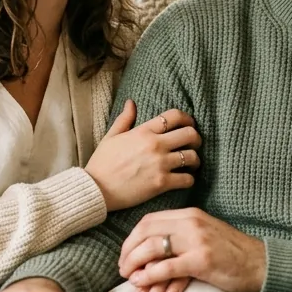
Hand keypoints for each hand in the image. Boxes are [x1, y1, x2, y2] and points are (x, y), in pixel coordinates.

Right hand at [85, 101, 201, 210]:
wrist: (96, 189)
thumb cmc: (102, 162)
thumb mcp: (111, 136)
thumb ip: (124, 119)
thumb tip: (131, 102)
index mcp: (143, 131)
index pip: (174, 116)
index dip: (187, 119)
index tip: (189, 124)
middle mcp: (155, 145)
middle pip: (190, 134)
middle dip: (195, 138)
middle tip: (193, 145)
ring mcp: (160, 164)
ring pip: (192, 156)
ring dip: (194, 160)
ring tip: (191, 164)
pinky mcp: (161, 183)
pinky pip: (187, 179)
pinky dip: (189, 179)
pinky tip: (184, 179)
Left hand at [119, 208, 266, 291]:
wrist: (262, 264)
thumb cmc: (232, 255)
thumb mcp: (203, 236)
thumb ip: (180, 239)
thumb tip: (151, 256)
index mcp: (189, 215)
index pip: (149, 220)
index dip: (132, 238)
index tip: (125, 255)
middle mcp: (191, 222)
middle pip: (146, 231)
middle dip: (128, 251)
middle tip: (122, 269)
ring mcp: (196, 240)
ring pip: (152, 247)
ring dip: (135, 264)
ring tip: (129, 279)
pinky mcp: (202, 260)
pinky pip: (167, 266)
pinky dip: (150, 275)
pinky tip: (142, 283)